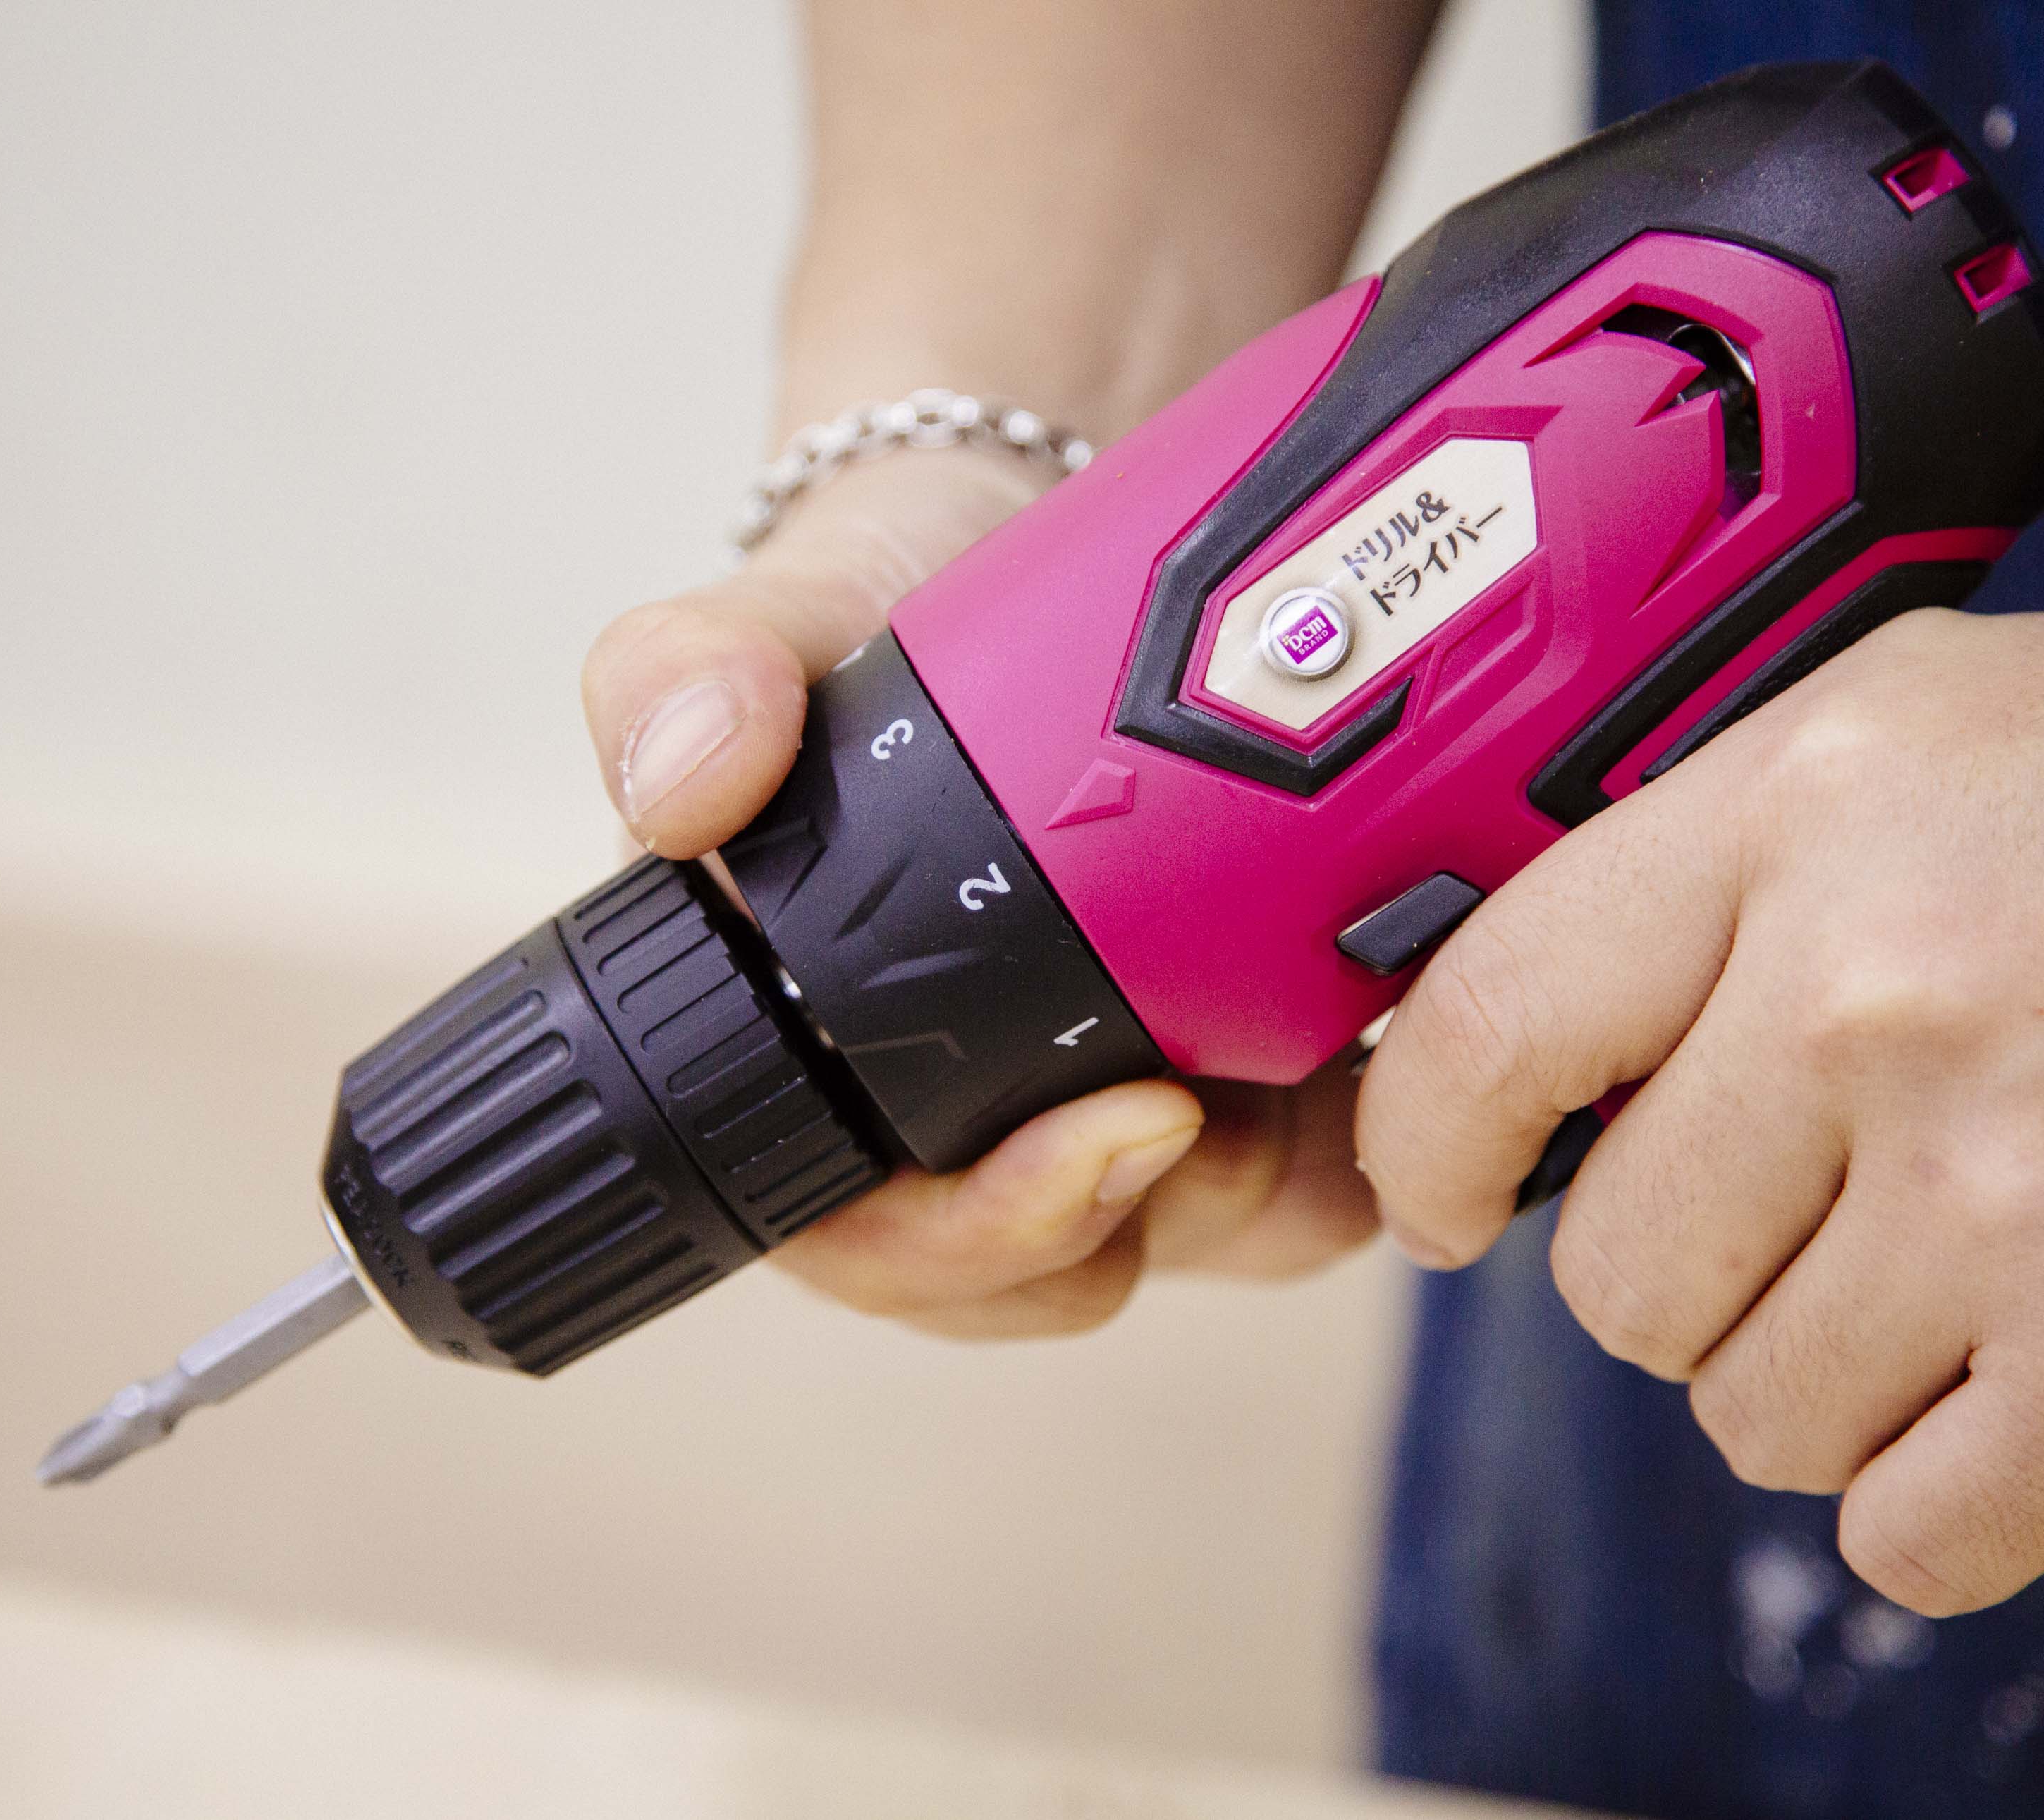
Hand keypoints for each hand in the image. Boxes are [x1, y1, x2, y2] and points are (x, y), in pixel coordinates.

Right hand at [581, 452, 1376, 1338]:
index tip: (1116, 1128)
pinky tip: (1364, 1040)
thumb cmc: (876, 615)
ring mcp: (1082, 1108)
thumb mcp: (774, 614)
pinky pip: (1300, 1193)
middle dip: (1149, 1209)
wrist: (1025, 543)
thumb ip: (683, 673)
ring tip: (1299, 1043)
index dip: (982, 1237)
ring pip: (1184, 1243)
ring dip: (1255, 1179)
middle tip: (1224, 1091)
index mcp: (808, 1072)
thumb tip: (679, 791)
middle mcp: (941, 1118)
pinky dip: (1351, 1142)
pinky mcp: (1215, 1086)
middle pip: (1046, 1273)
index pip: (869, 1247)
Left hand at [1358, 607, 2043, 1615]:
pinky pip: (1898, 1528)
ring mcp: (2001, 1199)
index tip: (1444, 1193)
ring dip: (1830, 1378)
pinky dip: (1949, 1488)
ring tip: (1964, 1269)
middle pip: (1615, 1267)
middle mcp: (1875, 994)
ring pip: (1747, 1411)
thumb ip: (1724, 869)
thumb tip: (1533, 1045)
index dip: (1425, 1140)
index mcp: (1813, 805)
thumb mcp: (1949, 735)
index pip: (1492, 1018)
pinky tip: (2031, 1379)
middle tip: (1823, 1210)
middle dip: (1691, 1269)